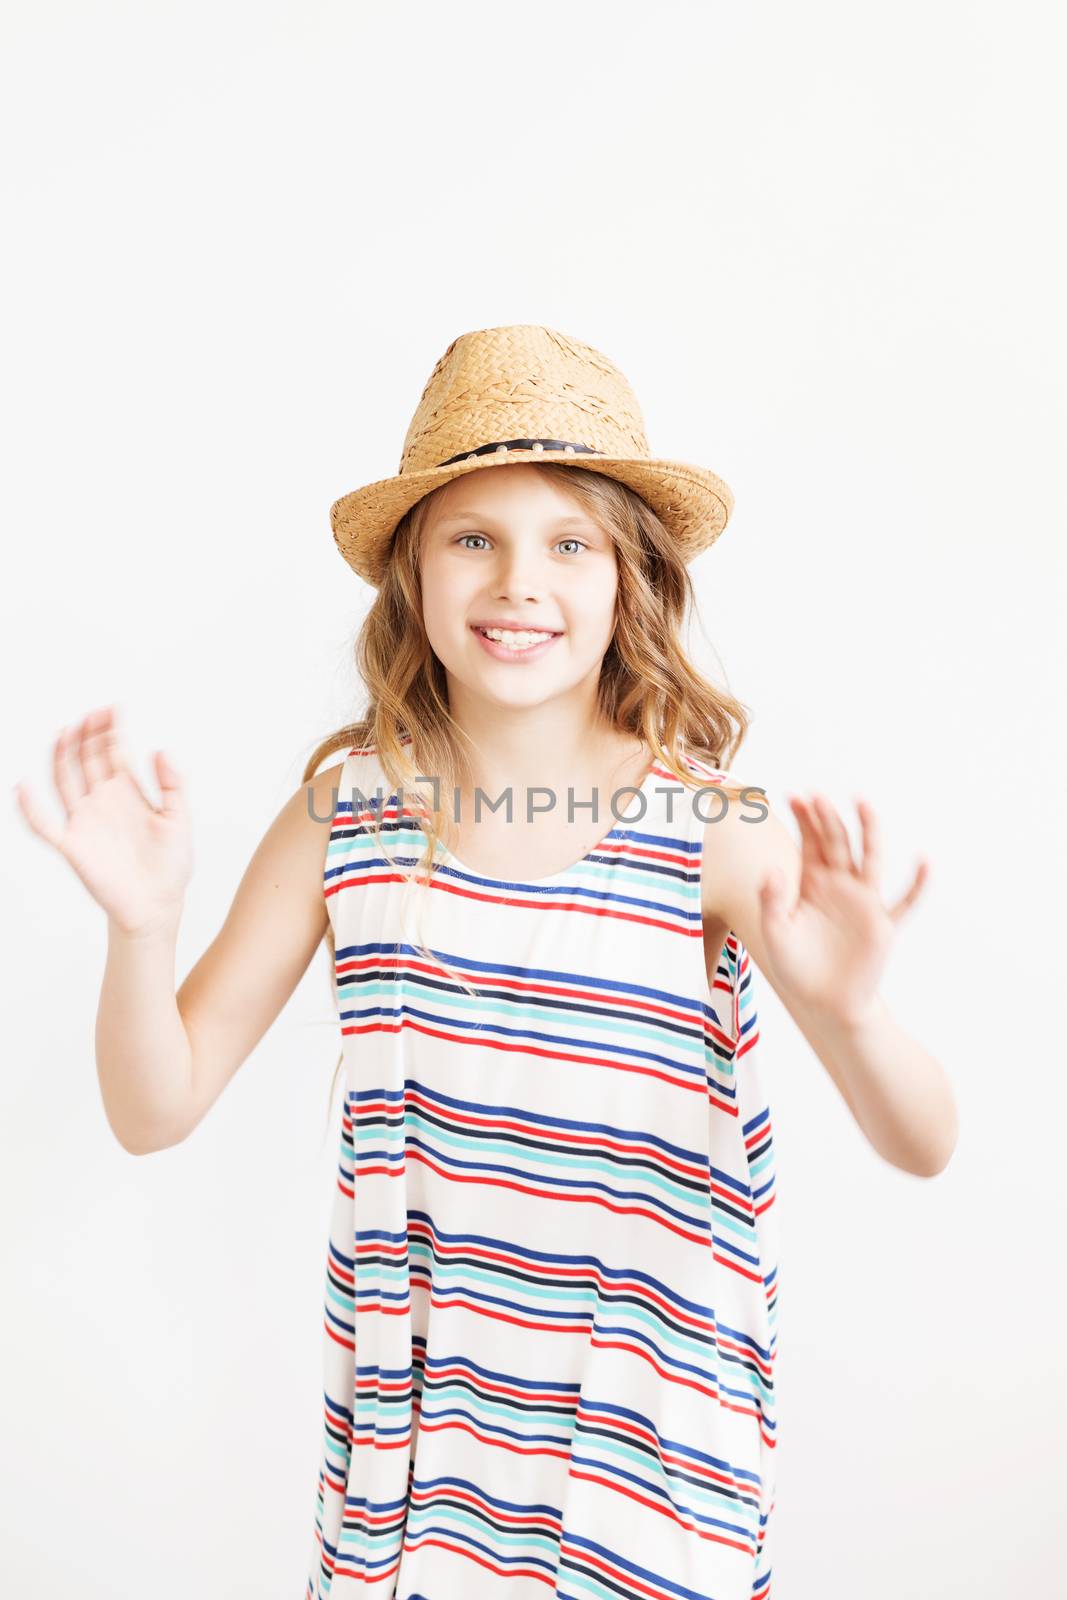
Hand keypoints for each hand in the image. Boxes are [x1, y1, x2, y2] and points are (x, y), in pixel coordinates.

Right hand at [13, 705, 193, 937]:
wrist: (158, 905)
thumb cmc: (170, 865)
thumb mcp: (179, 819)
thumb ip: (173, 785)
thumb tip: (160, 749)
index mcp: (128, 792)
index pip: (114, 752)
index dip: (112, 730)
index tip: (114, 708)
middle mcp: (102, 801)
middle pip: (87, 759)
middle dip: (87, 735)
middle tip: (92, 714)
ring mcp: (85, 821)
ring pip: (65, 781)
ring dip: (62, 757)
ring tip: (64, 732)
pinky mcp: (73, 846)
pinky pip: (44, 826)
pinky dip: (30, 808)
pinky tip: (22, 787)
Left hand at [757, 792, 928, 1025]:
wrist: (825, 1002)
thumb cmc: (798, 966)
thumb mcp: (776, 933)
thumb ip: (773, 902)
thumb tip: (771, 870)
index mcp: (812, 883)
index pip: (811, 843)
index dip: (805, 820)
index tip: (795, 796)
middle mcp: (840, 885)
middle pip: (837, 844)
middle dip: (828, 820)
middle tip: (818, 796)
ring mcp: (864, 902)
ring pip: (869, 860)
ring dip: (868, 833)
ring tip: (864, 804)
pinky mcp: (883, 924)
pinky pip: (904, 902)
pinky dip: (916, 884)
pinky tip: (925, 861)